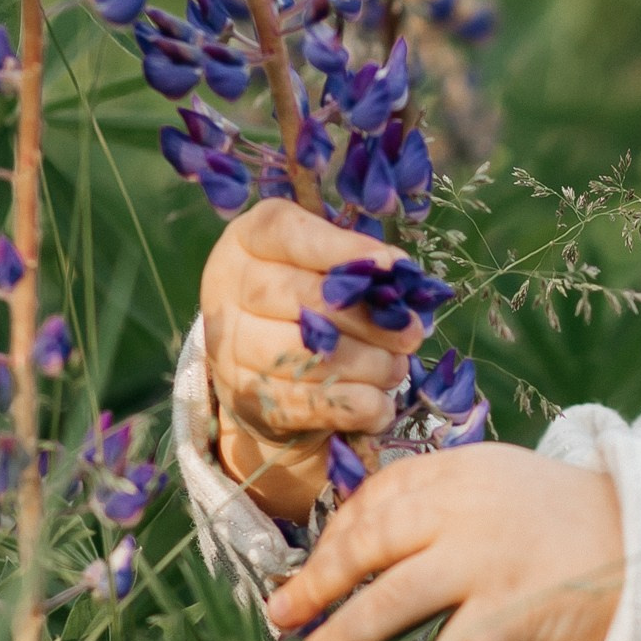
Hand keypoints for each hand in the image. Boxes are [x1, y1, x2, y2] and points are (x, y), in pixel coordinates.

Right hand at [202, 200, 411, 521]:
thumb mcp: (322, 265)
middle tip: (412, 335)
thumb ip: (356, 264)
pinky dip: (353, 406)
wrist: (262, 367)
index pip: (287, 234)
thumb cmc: (305, 299)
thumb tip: (399, 273)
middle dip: (366, 319)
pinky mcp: (246, 398)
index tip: (390, 265)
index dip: (340, 249)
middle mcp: (228, 290)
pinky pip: (306, 403)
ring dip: (365, 367)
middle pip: (299, 298)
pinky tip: (380, 405)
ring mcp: (230, 348)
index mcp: (248, 241)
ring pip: (304, 356)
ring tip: (396, 369)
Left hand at [270, 444, 623, 640]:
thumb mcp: (501, 489)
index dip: (331, 545)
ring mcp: (486, 558)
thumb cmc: (572, 523)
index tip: (307, 581)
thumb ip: (443, 509)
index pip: (373, 503)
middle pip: (367, 545)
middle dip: (316, 588)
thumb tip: (367, 559)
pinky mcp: (513, 607)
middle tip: (282, 622)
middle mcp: (461, 507)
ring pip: (390, 602)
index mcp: (455, 472)